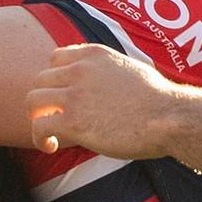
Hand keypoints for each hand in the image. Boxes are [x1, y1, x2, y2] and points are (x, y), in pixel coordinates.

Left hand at [27, 44, 177, 158]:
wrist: (168, 117)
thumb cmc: (159, 100)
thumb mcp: (131, 68)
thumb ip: (109, 71)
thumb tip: (106, 85)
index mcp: (94, 55)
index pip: (56, 58)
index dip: (55, 79)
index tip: (61, 95)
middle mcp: (79, 69)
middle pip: (40, 79)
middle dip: (44, 99)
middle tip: (54, 117)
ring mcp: (74, 94)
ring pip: (33, 100)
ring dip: (37, 118)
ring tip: (49, 134)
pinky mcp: (72, 120)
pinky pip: (38, 126)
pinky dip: (39, 138)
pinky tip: (51, 146)